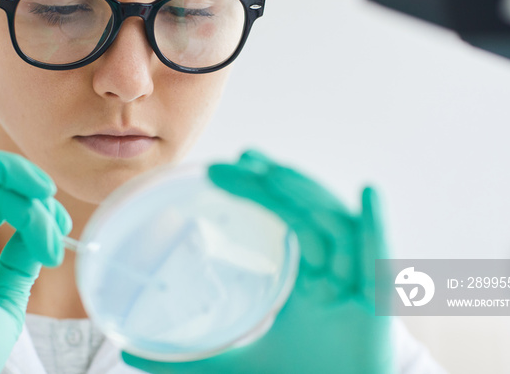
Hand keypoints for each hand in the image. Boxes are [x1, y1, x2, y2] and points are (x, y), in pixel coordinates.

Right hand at [0, 148, 70, 373]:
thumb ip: (19, 264)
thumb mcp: (6, 301)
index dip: (36, 210)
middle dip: (32, 193)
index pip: (0, 206)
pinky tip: (2, 174)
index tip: (61, 237)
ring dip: (10, 170)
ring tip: (42, 191)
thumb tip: (40, 230)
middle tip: (58, 218)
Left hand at [123, 150, 391, 373]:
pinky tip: (367, 193)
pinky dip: (376, 225)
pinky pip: (379, 258)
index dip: (257, 191)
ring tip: (274, 173)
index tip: (224, 168)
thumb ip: (189, 359)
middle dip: (276, 183)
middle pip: (305, 213)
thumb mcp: (239, 363)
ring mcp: (355, 282)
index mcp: (303, 277)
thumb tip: (130, 350)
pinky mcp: (379, 303)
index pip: (281, 221)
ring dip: (306, 198)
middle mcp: (330, 270)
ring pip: (334, 228)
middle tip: (242, 157)